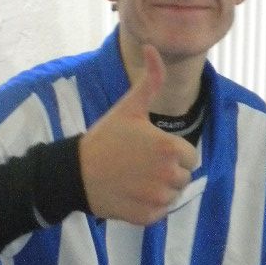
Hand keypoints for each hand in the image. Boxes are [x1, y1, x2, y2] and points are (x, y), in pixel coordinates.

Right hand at [79, 45, 198, 224]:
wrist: (75, 173)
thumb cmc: (105, 138)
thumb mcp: (129, 107)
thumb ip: (150, 79)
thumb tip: (153, 47)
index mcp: (171, 148)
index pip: (189, 156)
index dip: (171, 152)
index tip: (148, 149)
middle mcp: (169, 175)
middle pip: (183, 177)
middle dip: (167, 171)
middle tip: (140, 165)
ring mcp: (158, 198)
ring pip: (173, 195)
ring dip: (159, 189)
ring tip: (135, 179)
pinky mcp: (148, 217)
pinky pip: (160, 213)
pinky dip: (149, 206)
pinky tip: (131, 194)